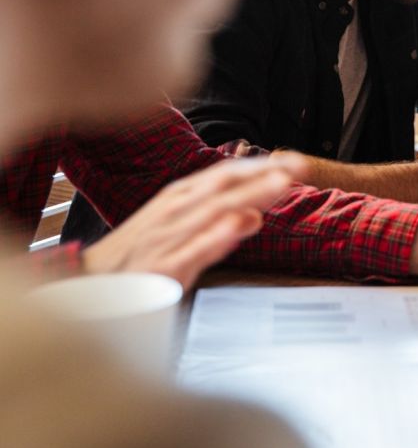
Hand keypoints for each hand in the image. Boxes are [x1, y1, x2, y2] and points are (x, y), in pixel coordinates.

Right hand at [81, 154, 305, 290]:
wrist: (88, 284)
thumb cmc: (137, 256)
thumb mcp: (180, 232)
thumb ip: (219, 225)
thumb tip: (255, 214)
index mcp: (181, 198)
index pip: (227, 175)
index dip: (262, 167)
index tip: (296, 162)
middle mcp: (177, 210)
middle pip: (227, 186)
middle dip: (265, 174)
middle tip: (300, 166)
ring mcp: (169, 236)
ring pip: (216, 210)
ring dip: (250, 194)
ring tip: (282, 183)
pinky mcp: (162, 266)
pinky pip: (192, 248)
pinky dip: (217, 234)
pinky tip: (241, 223)